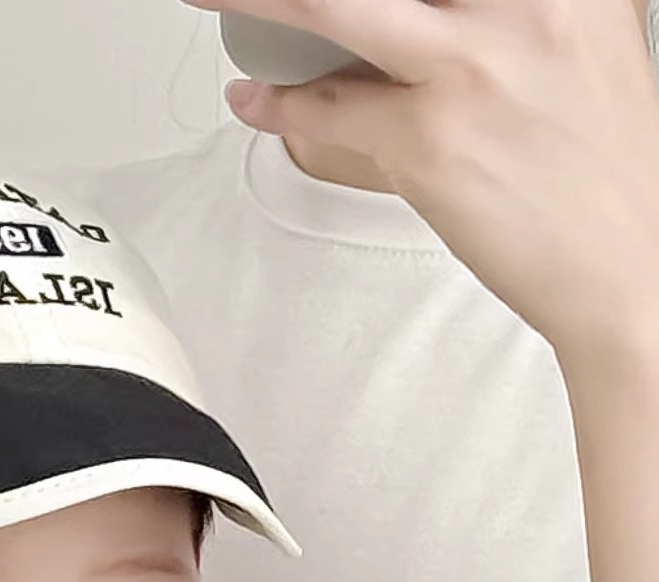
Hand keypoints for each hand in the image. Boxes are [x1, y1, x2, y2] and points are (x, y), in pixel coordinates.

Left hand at [182, 0, 658, 359]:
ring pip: (334, 6)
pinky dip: (279, 107)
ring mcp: (474, 66)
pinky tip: (254, 101)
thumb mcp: (578, 42)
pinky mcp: (431, 139)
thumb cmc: (594, 163)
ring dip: (259, 0)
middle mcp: (527, 0)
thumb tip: (423, 11)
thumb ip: (514, 9)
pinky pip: (329, 110)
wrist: (627, 262)